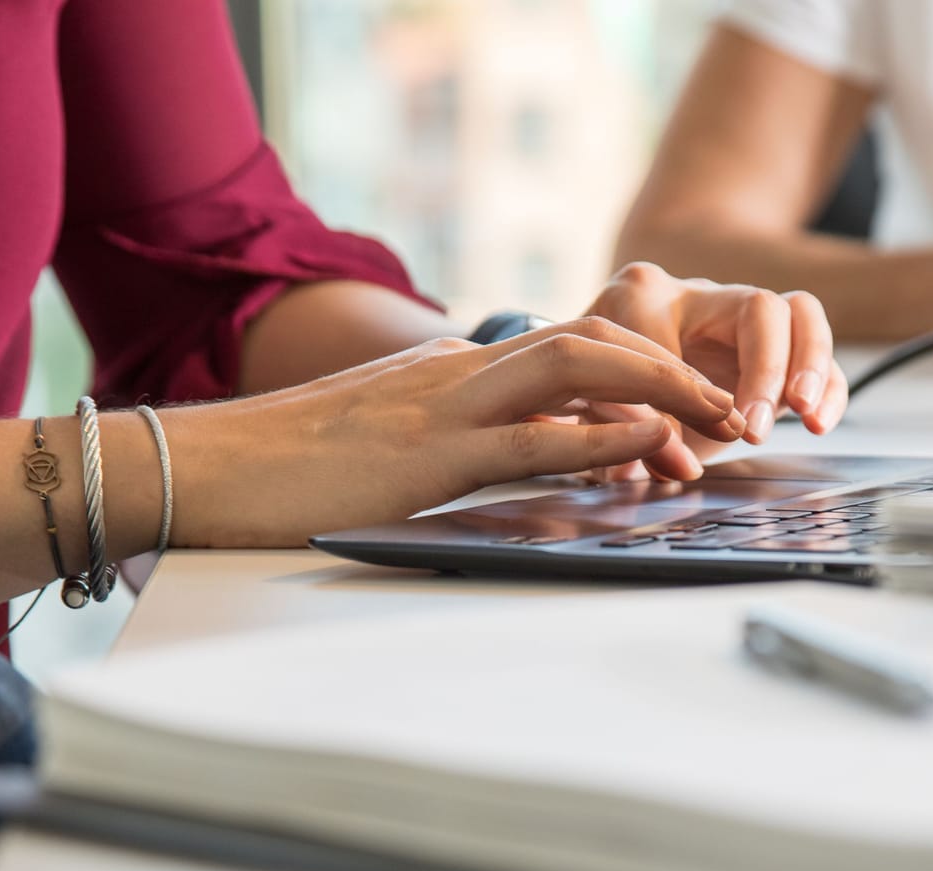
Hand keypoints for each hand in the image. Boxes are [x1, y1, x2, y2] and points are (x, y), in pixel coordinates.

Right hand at [161, 318, 746, 547]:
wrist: (202, 469)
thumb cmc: (287, 468)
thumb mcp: (385, 443)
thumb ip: (449, 436)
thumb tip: (505, 450)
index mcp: (452, 371)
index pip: (570, 346)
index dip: (642, 366)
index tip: (691, 402)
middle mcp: (459, 372)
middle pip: (591, 338)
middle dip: (672, 366)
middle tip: (730, 408)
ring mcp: (444, 406)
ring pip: (576, 366)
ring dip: (659, 388)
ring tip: (717, 420)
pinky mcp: (427, 455)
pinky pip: (531, 436)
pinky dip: (598, 436)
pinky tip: (650, 444)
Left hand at [577, 262, 847, 481]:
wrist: (604, 370)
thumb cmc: (596, 383)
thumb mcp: (591, 405)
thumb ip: (616, 432)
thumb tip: (648, 469)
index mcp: (642, 296)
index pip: (674, 329)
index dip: (687, 389)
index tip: (691, 437)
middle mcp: (699, 297)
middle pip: (758, 307)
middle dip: (764, 369)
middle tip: (754, 427)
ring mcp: (742, 317)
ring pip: (799, 314)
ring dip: (809, 366)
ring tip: (804, 413)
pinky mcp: (775, 347)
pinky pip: (816, 353)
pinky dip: (828, 386)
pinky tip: (818, 422)